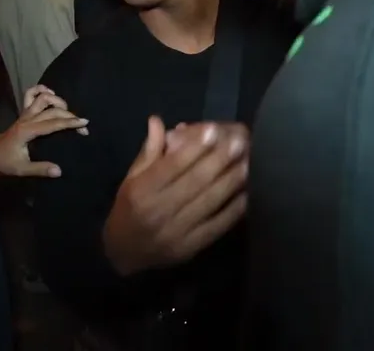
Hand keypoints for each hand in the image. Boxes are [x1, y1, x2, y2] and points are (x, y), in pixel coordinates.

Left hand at [0, 92, 87, 177]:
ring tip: (68, 112)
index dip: (69, 123)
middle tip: (82, 125)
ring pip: (42, 98)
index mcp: (27, 131)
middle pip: (51, 110)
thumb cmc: (5, 161)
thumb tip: (59, 171)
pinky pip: (30, 94)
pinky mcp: (23, 112)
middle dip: (69, 115)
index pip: (52, 124)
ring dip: (57, 101)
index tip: (84, 123)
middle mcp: (26, 118)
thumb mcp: (21, 169)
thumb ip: (40, 169)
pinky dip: (41, 90)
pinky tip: (51, 93)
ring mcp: (24, 113)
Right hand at [102, 117, 249, 276]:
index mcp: (141, 190)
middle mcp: (158, 210)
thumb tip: (157, 121)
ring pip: (208, 202)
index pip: (171, 166)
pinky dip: (234, 210)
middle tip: (239, 142)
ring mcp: (176, 231)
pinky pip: (217, 226)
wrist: (124, 253)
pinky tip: (247, 194)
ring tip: (248, 162)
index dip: (194, 147)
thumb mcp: (131, 178)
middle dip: (219, 160)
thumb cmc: (128, 208)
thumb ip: (148, 152)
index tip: (213, 130)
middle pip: (194, 182)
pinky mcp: (190, 248)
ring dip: (231, 181)